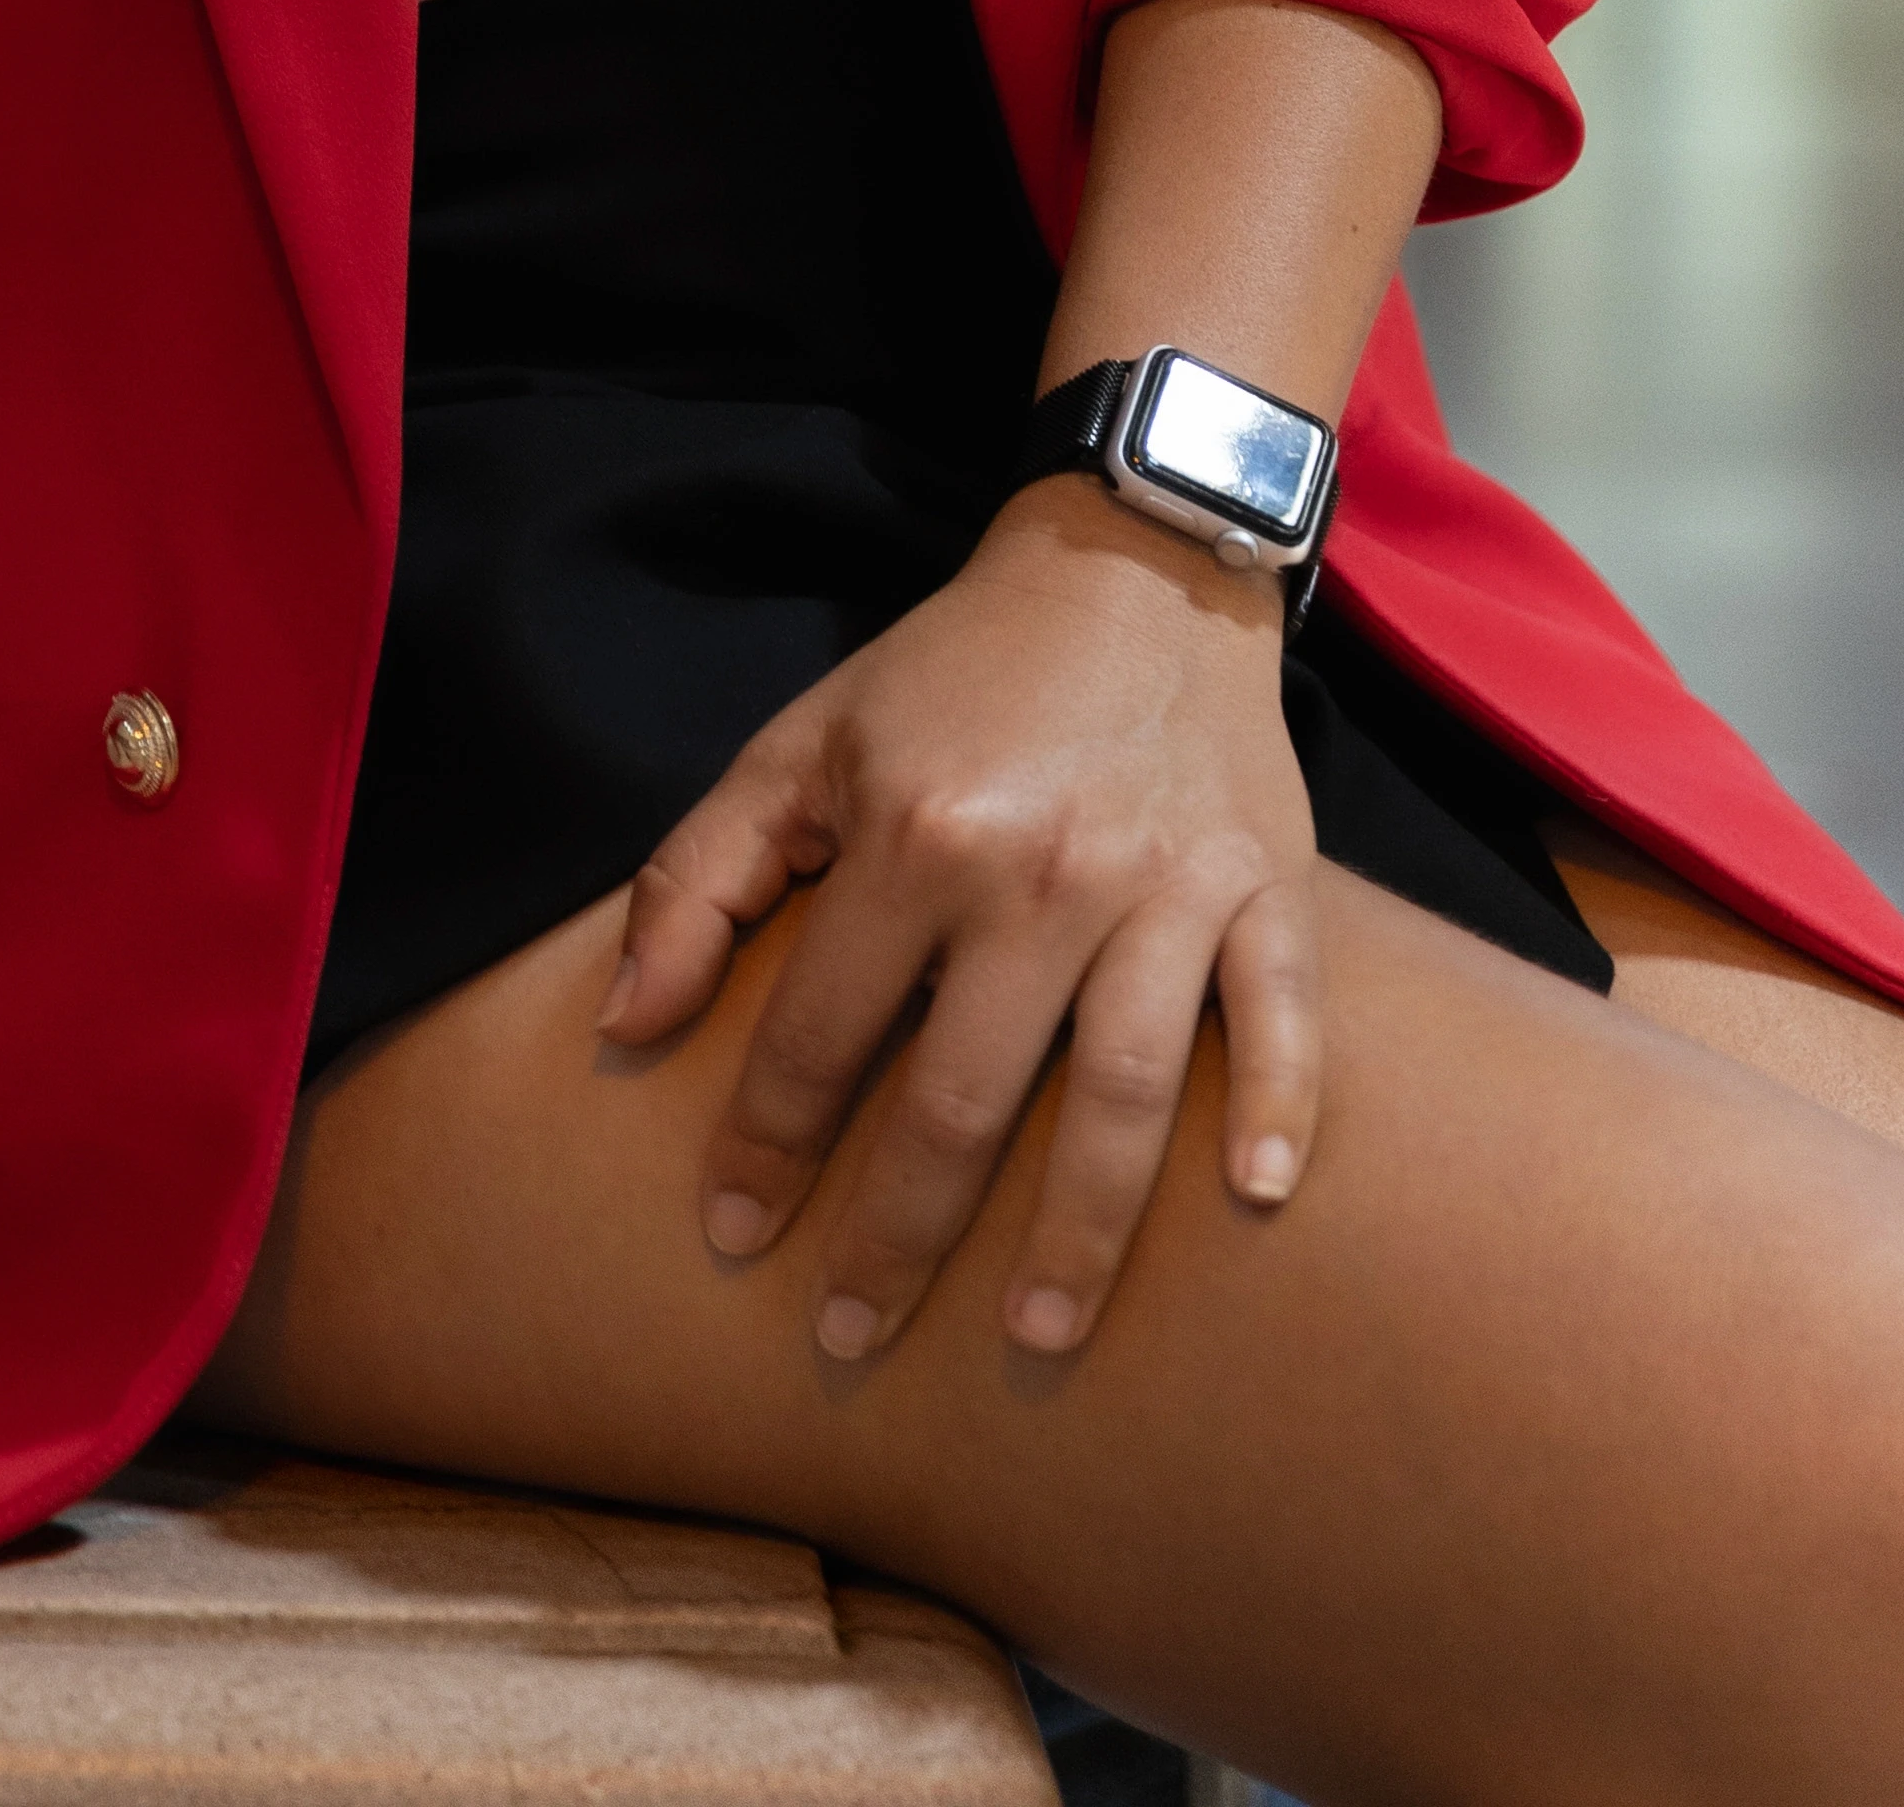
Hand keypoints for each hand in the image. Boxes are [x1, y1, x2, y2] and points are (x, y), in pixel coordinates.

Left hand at [598, 477, 1320, 1367]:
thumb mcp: (804, 742)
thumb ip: (700, 876)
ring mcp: (1166, 886)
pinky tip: (1250, 1200)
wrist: (1132, 564)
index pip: (820, 1032)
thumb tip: (623, 1024)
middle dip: (899, 1239)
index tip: (730, 1236)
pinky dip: (1275, 1108)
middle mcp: (1041, 873)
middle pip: (962, 1100)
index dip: (766, 1144)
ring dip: (1077, 1233)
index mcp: (916, 834)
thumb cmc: (952, 675)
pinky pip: (1279, 1017)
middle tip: (851, 1340)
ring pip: (1118, 1097)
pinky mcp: (1268, 885)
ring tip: (1034, 1338)